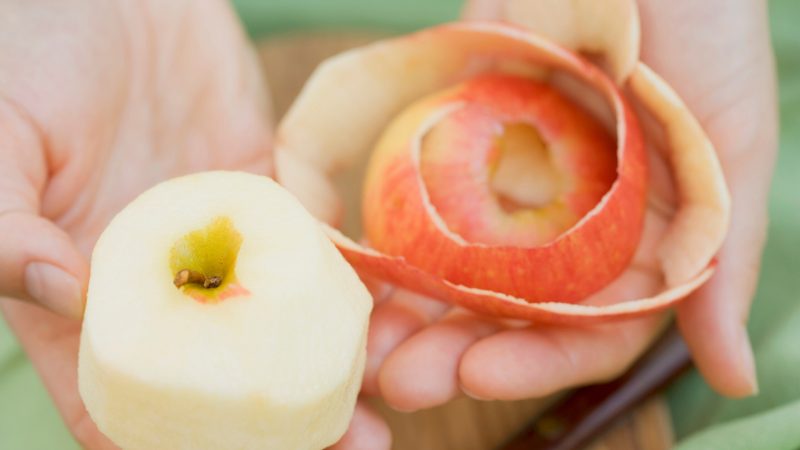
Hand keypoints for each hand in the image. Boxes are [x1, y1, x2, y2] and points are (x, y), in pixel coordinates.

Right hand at [0, 1, 388, 447]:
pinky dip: (355, 279)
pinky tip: (399, 310)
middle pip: (228, 371)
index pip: (126, 396)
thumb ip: (2, 223)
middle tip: (355, 443)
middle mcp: (162, 276)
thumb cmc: (21, 49)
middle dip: (287, 418)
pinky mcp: (268, 185)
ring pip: (284, 316)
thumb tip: (59, 289)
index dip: (178, 444)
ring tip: (399, 390)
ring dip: (338, 358)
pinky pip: (316, 242)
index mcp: (83, 289)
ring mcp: (221, 234)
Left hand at [362, 0, 775, 411]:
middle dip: (453, 347)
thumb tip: (737, 378)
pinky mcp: (466, 134)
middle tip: (400, 379)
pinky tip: (354, 258)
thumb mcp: (731, 146)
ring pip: (455, 265)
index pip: (584, 332)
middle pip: (506, 311)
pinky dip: (390, 228)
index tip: (480, 375)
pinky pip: (423, 190)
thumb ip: (722, 261)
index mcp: (634, 245)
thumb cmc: (709, 33)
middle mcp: (567, 227)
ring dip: (409, 305)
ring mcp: (511, 183)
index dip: (536, 361)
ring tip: (363, 341)